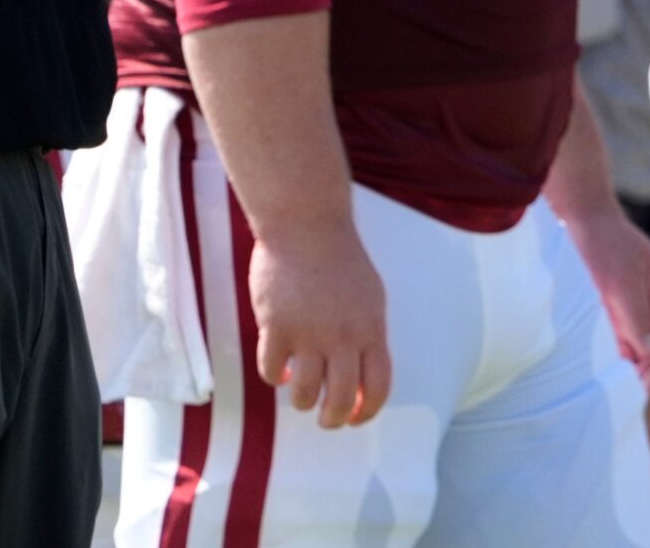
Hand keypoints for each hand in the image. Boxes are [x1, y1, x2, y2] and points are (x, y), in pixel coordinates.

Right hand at [250, 219, 389, 428]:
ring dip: (302, 402)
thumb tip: (361, 377)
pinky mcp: (275, 328)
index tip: (356, 419)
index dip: (367, 411)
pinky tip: (279, 368)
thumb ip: (367, 335)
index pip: (378, 385)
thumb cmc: (341, 262)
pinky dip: (275, 377)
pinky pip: (272, 372)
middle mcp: (343, 336)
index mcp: (372, 328)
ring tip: (301, 394)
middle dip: (332, 420)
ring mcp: (308, 333)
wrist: (307, 228)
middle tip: (325, 420)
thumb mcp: (370, 297)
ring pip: (304, 394)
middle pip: (340, 399)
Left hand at [567, 206, 649, 395]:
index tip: (644, 388)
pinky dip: (611, 359)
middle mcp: (649, 309)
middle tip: (622, 395)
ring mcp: (628, 311)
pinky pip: (615, 343)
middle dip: (647, 376)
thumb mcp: (621, 281)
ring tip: (607, 388)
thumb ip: (637, 317)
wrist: (581, 219)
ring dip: (628, 371)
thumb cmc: (605, 245)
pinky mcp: (606, 312)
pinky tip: (596, 370)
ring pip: (636, 352)